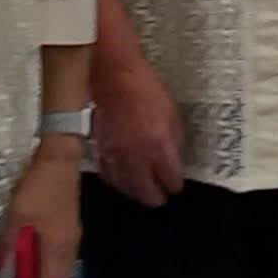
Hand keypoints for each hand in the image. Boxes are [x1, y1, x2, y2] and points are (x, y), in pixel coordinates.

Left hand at [7, 139, 84, 277]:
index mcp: (59, 247)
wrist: (60, 158)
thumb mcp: (16, 215)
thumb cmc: (38, 189)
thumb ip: (8, 243)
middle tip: (15, 275)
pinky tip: (28, 241)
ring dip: (40, 267)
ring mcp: (72, 234)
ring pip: (59, 264)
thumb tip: (0, 266)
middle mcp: (70, 246)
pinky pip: (59, 251)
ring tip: (19, 258)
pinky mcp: (69, 224)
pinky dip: (44, 254)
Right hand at [90, 53, 183, 207]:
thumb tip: (174, 158)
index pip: (169, 180)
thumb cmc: (146, 90)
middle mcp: (136, 157)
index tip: (175, 185)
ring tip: (142, 193)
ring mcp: (116, 156)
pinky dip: (117, 182)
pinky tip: (122, 181)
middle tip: (160, 198)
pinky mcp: (101, 151)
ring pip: (126, 188)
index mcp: (158, 148)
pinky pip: (109, 176)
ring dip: (136, 192)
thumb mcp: (173, 114)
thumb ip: (174, 141)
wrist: (116, 79)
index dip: (174, 185)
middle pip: (146, 192)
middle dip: (156, 197)